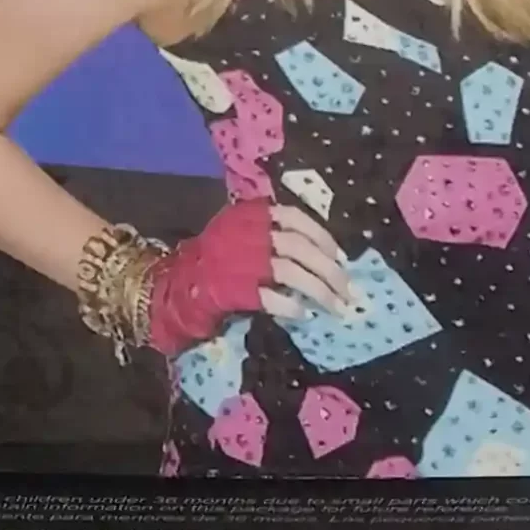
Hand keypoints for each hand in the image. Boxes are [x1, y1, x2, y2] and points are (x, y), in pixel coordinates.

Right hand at [147, 200, 359, 354]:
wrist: (179, 282)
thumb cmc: (217, 257)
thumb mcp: (241, 230)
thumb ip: (271, 230)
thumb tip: (322, 251)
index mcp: (249, 215)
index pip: (294, 218)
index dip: (322, 236)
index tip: (340, 256)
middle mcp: (247, 234)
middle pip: (300, 248)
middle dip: (330, 271)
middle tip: (349, 291)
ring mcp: (240, 262)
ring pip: (292, 272)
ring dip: (320, 291)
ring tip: (337, 307)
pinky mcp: (235, 289)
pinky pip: (272, 298)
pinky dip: (291, 306)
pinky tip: (304, 314)